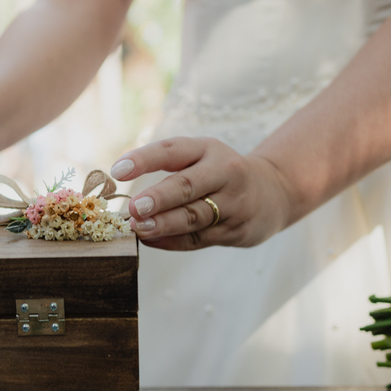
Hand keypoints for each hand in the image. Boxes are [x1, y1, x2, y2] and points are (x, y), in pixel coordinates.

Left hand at [110, 137, 294, 249]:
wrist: (273, 192)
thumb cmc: (219, 174)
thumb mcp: (200, 159)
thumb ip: (167, 169)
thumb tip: (124, 195)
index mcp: (207, 149)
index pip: (173, 150)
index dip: (144, 159)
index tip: (117, 170)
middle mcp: (224, 172)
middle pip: (187, 185)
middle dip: (159, 197)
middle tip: (134, 208)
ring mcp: (234, 202)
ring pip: (195, 216)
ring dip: (164, 224)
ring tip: (140, 228)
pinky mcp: (237, 230)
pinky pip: (200, 238)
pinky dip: (173, 241)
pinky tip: (152, 240)